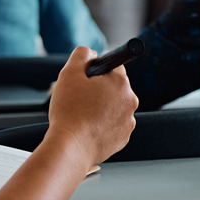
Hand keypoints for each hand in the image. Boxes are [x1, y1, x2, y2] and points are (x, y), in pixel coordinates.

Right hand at [46, 47, 135, 164]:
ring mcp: (129, 120)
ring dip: (101, 108)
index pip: (113, 67)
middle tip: (80, 100)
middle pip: (114, 88)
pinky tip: (88, 128)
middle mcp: (130, 100)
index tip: (87, 80)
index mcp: (120, 82)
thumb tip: (91, 53)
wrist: (70, 146)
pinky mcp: (124, 137)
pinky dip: (102, 125)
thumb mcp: (69, 73)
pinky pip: (113, 125)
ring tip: (82, 116)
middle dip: (99, 91)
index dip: (97, 72)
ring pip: (114, 107)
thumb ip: (81, 55)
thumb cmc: (69, 111)